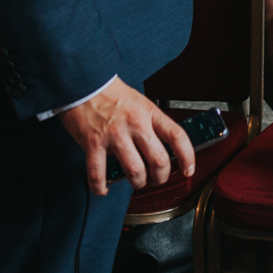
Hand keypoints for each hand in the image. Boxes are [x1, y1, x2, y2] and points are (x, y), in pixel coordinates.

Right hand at [59, 77, 195, 196]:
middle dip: (160, 177)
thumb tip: (162, 148)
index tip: (188, 170)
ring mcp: (115, 134)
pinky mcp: (93, 143)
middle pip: (159, 160)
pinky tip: (103, 188)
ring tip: (135, 182)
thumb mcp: (141, 103)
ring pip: (135, 171)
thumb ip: (151, 123)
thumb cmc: (112, 94)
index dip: (187, 157)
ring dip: (137, 183)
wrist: (85, 83)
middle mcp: (136, 124)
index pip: (177, 136)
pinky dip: (101, 187)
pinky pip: (99, 173)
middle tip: (156, 179)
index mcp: (150, 113)